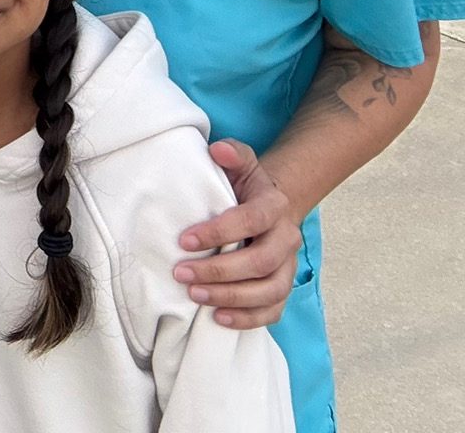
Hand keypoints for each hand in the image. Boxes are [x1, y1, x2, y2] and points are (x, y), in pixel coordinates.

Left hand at [174, 139, 301, 327]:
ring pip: (269, 291)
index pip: (251, 221)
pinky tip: (218, 318)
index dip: (219, 232)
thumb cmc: (244, 185)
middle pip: (261, 263)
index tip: (184, 240)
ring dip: (231, 297)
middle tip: (181, 273)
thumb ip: (231, 154)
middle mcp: (287, 239)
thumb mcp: (240, 161)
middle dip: (219, 271)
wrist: (270, 205)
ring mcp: (288, 267)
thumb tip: (218, 150)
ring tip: (195, 296)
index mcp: (274, 206)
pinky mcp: (283, 288)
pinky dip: (248, 319)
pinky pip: (273, 310)